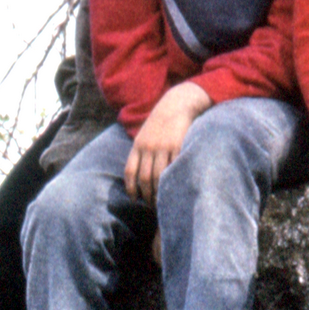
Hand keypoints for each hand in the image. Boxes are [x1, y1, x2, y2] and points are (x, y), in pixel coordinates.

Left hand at [125, 82, 213, 202]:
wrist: (177, 104)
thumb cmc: (161, 122)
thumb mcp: (145, 134)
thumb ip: (140, 152)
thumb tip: (137, 175)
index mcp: (138, 145)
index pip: (130, 171)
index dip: (130, 188)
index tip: (134, 199)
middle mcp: (148, 147)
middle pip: (144, 177)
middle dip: (147, 195)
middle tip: (151, 205)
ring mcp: (163, 147)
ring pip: (158, 176)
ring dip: (159, 192)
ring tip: (162, 201)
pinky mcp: (178, 146)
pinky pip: (173, 168)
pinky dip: (172, 180)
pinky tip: (174, 187)